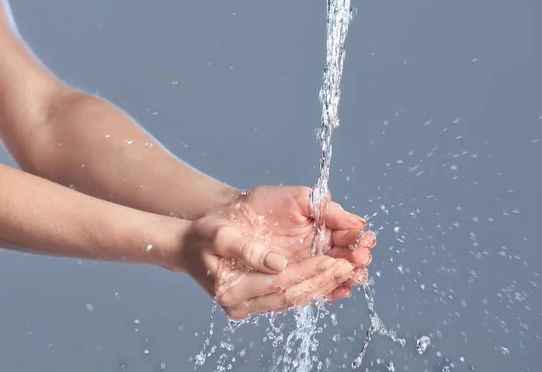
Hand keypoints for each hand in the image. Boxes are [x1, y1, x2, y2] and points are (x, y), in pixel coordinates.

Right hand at [175, 186, 375, 319]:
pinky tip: (335, 282)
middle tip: (353, 265)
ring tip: (351, 272)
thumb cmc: (203, 236)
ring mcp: (249, 306)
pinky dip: (314, 289)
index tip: (334, 259)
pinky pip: (290, 298)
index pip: (280, 284)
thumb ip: (246, 249)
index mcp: (232, 289)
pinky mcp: (257, 301)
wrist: (188, 246)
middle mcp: (241, 305)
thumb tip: (278, 264)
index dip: (309, 271)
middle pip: (292, 296)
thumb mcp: (219, 234)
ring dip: (325, 286)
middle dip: (325, 280)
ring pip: (294, 299)